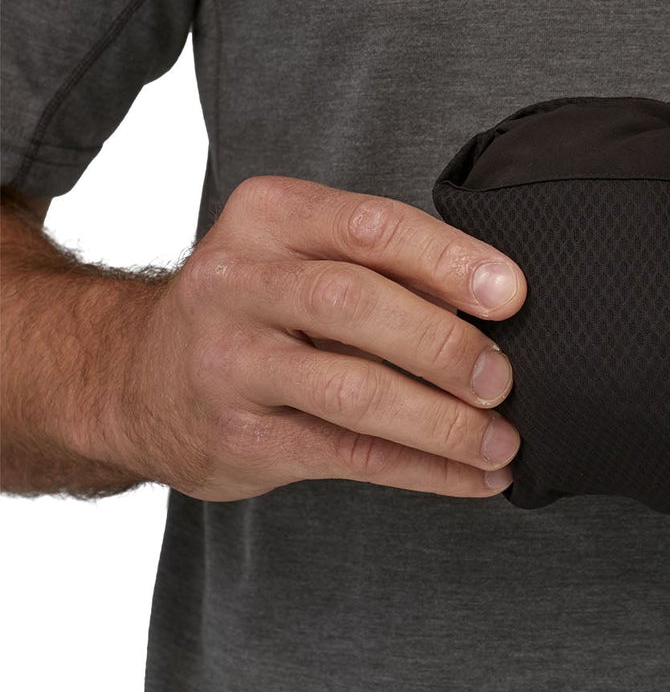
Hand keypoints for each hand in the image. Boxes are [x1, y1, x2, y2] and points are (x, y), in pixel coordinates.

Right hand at [97, 175, 527, 501]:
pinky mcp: (239, 437)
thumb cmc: (257, 302)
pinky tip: (475, 476)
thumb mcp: (300, 249)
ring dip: (440, 421)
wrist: (135, 377)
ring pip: (350, 391)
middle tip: (505, 376)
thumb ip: (382, 262)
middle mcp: (239, 281)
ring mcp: (230, 363)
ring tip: (502, 440)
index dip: (448, 260)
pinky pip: (347, 455)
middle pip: (354, 304)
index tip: (512, 293)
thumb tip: (504, 300)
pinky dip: (423, 469)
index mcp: (269, 216)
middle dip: (443, 343)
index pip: (370, 226)